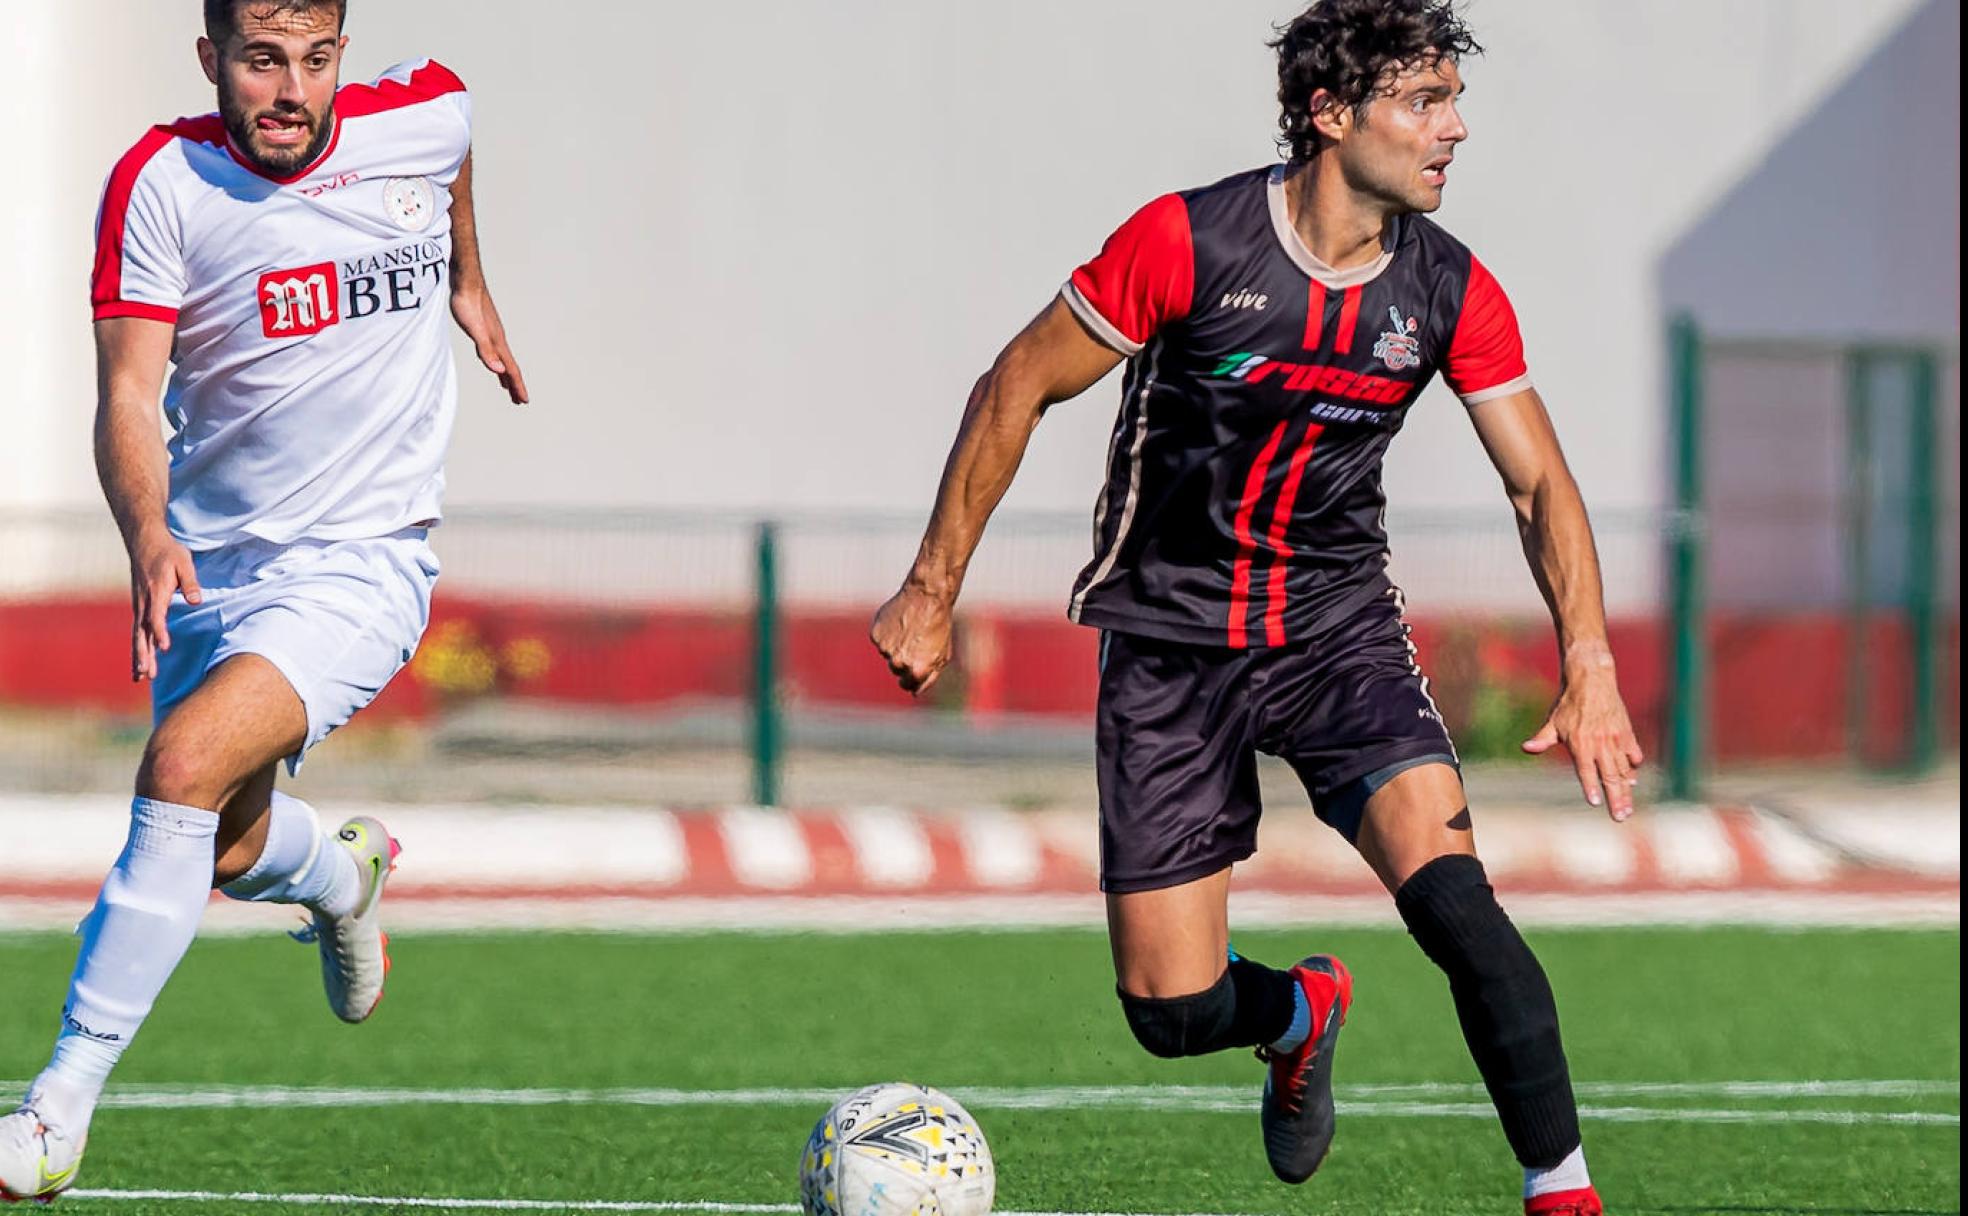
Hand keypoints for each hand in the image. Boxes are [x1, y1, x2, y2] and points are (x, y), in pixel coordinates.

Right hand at [129, 531, 201, 681]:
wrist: (145, 541)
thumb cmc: (168, 552)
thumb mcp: (184, 562)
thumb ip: (189, 582)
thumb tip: (195, 600)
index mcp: (156, 591)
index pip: (156, 616)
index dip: (160, 632)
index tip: (164, 647)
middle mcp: (144, 602)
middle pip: (142, 632)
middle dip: (144, 653)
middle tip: (147, 673)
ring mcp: (139, 606)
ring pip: (138, 635)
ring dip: (139, 656)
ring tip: (141, 677)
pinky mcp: (140, 608)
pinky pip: (137, 632)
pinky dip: (137, 649)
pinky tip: (140, 665)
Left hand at [451, 283, 528, 403]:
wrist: (465, 281)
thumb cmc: (467, 303)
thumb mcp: (475, 330)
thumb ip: (486, 351)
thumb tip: (499, 371)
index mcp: (497, 342)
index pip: (511, 369)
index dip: (517, 386)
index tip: (524, 401)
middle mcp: (498, 339)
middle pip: (509, 367)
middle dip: (515, 385)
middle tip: (519, 400)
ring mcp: (492, 334)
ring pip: (502, 360)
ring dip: (506, 375)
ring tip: (507, 387)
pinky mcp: (484, 328)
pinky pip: (494, 352)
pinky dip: (496, 363)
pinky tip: (492, 363)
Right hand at [870, 583, 954, 695]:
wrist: (928, 596)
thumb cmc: (939, 626)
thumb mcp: (942, 655)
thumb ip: (929, 678)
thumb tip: (914, 693)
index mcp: (916, 670)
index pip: (906, 685)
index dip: (912, 676)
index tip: (917, 663)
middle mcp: (898, 662)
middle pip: (895, 669)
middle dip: (904, 659)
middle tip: (916, 640)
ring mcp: (885, 648)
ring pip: (887, 654)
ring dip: (896, 645)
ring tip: (909, 628)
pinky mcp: (876, 634)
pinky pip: (880, 640)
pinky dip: (887, 634)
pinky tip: (899, 622)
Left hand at [1522, 647, 1644, 820]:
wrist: (1592, 681)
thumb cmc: (1568, 704)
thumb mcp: (1552, 722)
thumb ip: (1542, 738)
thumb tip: (1526, 748)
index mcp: (1580, 744)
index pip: (1586, 770)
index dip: (1590, 787)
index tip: (1595, 803)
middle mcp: (1600, 744)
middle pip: (1609, 776)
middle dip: (1615, 798)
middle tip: (1620, 817)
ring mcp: (1615, 739)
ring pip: (1623, 769)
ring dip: (1626, 790)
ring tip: (1627, 808)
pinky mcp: (1626, 733)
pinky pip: (1633, 754)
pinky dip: (1633, 768)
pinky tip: (1633, 780)